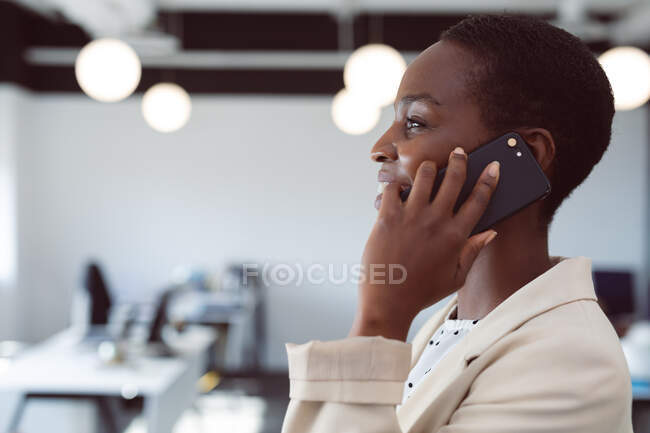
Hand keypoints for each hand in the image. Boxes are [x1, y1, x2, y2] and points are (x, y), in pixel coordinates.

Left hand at [349, 147, 499, 340]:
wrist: (387, 301)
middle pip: (453, 179)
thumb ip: (473, 252)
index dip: (489, 179)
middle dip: (459, 161)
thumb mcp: (456, 277)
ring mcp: (411, 217)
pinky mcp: (387, 217)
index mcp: (456, 236)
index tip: (493, 165)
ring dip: (428, 169)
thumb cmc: (422, 291)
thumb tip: (490, 232)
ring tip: (428, 170)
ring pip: (424, 175)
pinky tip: (397, 190)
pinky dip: (395, 185)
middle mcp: (436, 221)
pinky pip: (392, 188)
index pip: (479, 200)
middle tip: (459, 153)